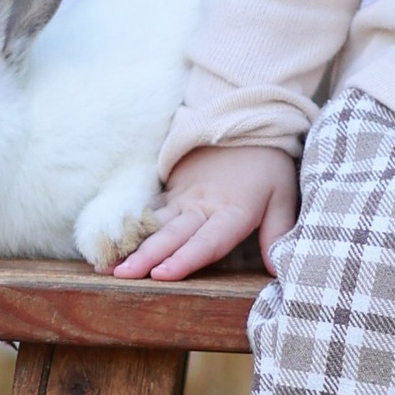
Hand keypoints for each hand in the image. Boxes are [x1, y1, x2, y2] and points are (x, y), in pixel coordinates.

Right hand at [114, 142, 298, 282]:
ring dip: (134, 246)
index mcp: (232, 211)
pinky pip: (151, 212)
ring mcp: (184, 198)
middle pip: (173, 235)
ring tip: (111, 266)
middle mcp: (203, 207)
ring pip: (156, 225)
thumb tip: (277, 270)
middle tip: (123, 275)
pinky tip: (114, 245)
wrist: (244, 119)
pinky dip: (133, 229)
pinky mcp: (174, 190)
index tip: (162, 275)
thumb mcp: (283, 193)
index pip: (207, 241)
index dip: (185, 259)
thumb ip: (278, 231)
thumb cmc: (267, 163)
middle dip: (147, 256)